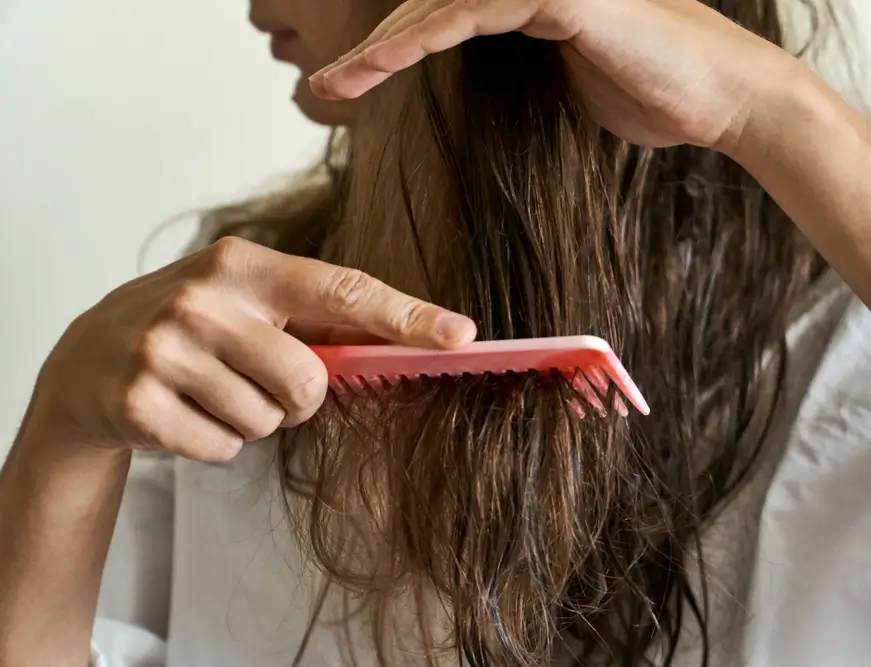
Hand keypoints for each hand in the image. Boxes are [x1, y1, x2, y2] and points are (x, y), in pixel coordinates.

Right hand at [21, 237, 475, 462]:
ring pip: (267, 421)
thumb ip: (318, 322)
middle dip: (297, 398)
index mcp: (242, 265)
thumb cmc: (195, 326)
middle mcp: (201, 299)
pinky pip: (224, 448)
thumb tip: (410, 343)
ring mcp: (164, 350)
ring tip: (213, 390)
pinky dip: (216, 442)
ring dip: (254, 419)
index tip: (460, 335)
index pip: (340, 290)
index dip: (406, 316)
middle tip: (259, 381)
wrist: (90, 356)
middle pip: (307, 382)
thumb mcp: (249, 304)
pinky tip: (185, 412)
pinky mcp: (137, 403)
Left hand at [308, 0, 800, 150]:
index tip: (350, 83)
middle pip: (429, 2)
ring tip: (331, 87)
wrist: (722, 98)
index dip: (393, 45)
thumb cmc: (654, 95)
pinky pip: (467, 13)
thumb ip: (519, 70)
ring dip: (378, 48)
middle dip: (372, 45)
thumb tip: (477, 92)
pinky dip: (417, 40)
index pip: (445, 12)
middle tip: (323, 84)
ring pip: (437, 4)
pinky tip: (375, 68)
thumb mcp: (567, 84)